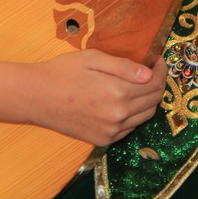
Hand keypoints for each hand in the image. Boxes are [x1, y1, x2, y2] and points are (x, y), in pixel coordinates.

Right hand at [25, 50, 166, 144]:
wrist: (36, 97)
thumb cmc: (63, 72)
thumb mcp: (93, 59)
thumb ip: (124, 67)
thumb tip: (149, 74)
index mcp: (118, 92)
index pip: (154, 83)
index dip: (160, 70)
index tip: (158, 61)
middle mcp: (118, 115)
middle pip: (153, 101)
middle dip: (157, 85)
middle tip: (152, 72)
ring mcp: (111, 131)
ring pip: (144, 117)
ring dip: (148, 101)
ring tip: (140, 86)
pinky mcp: (103, 139)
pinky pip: (129, 128)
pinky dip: (134, 116)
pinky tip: (124, 102)